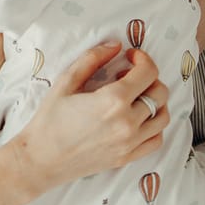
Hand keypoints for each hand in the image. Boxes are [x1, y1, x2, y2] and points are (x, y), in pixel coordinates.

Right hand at [7, 42, 168, 196]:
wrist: (41, 159)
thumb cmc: (50, 120)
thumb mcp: (66, 81)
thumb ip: (92, 59)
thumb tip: (115, 45)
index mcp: (113, 100)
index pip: (148, 72)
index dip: (143, 58)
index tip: (131, 56)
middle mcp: (127, 123)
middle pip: (159, 92)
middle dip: (149, 77)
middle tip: (128, 75)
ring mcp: (130, 143)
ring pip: (163, 116)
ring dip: (155, 100)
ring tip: (135, 96)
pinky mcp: (128, 157)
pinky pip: (156, 139)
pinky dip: (154, 125)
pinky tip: (138, 118)